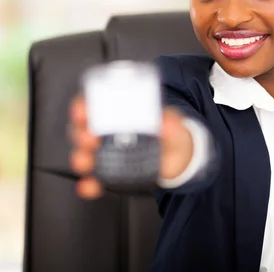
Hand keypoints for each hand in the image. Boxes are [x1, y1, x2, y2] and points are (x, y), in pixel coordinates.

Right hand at [69, 96, 193, 199]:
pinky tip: (90, 186)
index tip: (82, 111)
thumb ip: (171, 123)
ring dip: (80, 158)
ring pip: (84, 154)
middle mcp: (107, 131)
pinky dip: (88, 184)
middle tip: (88, 138)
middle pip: (83, 129)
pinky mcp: (109, 174)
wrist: (177, 158)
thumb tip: (166, 122)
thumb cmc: (170, 134)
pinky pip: (93, 180)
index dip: (83, 106)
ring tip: (85, 162)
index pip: (94, 104)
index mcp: (120, 113)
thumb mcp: (174, 124)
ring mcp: (106, 153)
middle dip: (80, 133)